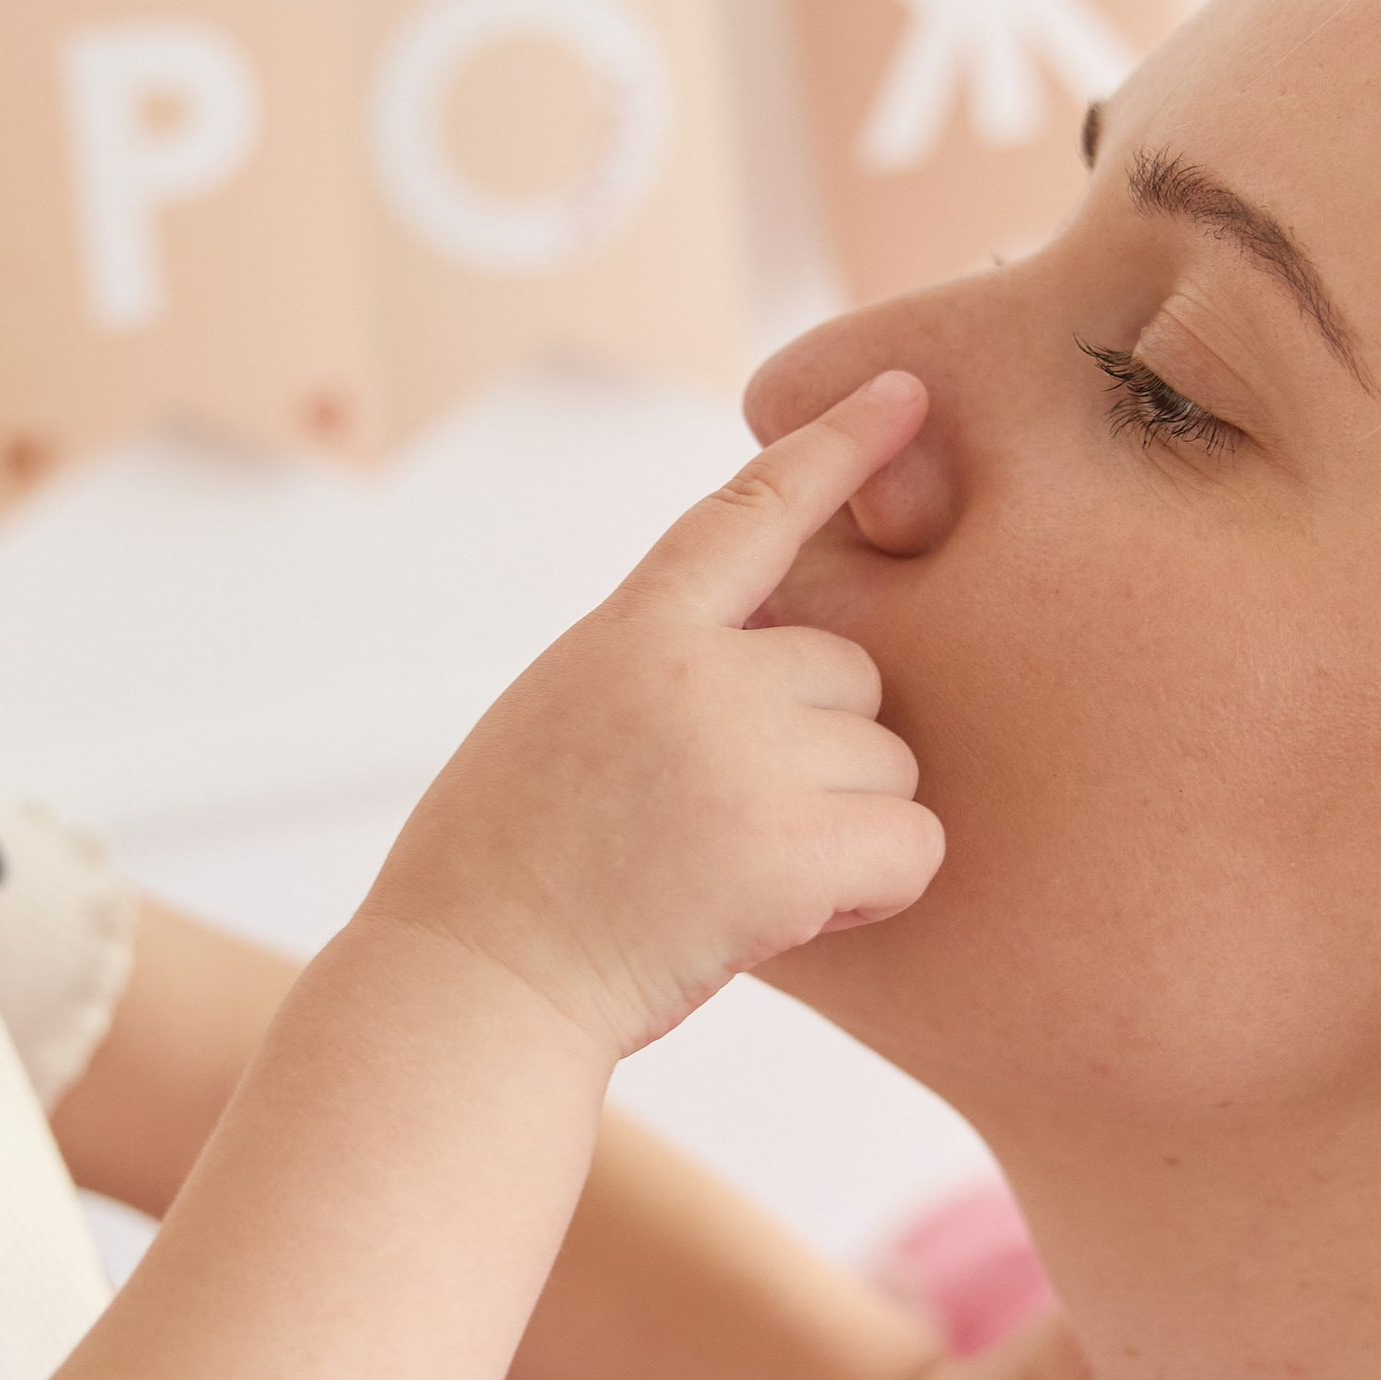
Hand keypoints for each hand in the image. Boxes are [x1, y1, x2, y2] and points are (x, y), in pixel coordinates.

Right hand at [370, 374, 944, 1060]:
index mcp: (630, 631)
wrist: (469, 987)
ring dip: (840, 826)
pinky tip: (784, 917)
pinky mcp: (787, 848)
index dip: (833, 449)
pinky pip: (911, 844)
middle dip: (820, 750)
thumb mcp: (558, 719)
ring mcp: (743, 754)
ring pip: (887, 760)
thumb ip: (657, 672)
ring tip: (727, 880)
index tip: (906, 392)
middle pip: (852, 671)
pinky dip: (872, 890)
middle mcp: (695, 672)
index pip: (747, 514)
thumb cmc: (500, 877)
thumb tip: (775, 660)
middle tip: (721, 831)